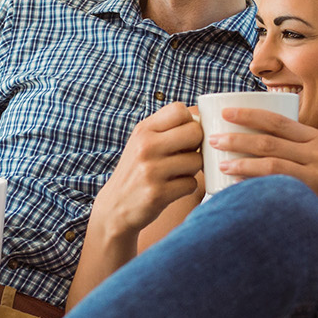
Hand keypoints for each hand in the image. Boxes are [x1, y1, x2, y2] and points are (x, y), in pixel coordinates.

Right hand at [93, 103, 204, 236]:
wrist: (114, 207)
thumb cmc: (136, 172)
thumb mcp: (141, 143)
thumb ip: (166, 130)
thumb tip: (202, 122)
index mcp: (143, 130)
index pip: (179, 109)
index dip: (189, 122)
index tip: (183, 136)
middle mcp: (146, 146)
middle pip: (195, 132)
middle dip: (197, 145)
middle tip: (185, 155)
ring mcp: (152, 170)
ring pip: (197, 160)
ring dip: (192, 170)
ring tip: (176, 174)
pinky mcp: (158, 193)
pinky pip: (192, 184)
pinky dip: (187, 188)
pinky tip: (172, 188)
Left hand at [210, 108, 317, 237]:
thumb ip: (294, 149)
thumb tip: (252, 140)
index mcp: (316, 137)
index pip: (278, 120)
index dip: (250, 114)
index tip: (225, 112)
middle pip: (269, 140)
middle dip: (237, 138)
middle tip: (213, 139)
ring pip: (271, 162)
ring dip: (241, 162)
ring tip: (220, 163)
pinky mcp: (314, 192)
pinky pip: (277, 184)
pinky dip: (254, 183)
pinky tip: (236, 184)